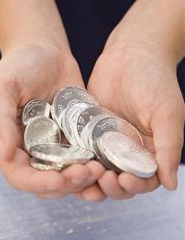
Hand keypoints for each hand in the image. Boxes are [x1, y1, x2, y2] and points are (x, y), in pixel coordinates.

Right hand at [0, 41, 104, 197]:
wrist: (46, 52)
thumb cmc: (19, 65)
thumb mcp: (2, 86)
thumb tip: (5, 154)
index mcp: (12, 144)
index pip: (22, 177)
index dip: (39, 183)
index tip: (60, 180)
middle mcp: (33, 151)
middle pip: (49, 183)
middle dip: (68, 184)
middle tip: (88, 173)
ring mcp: (56, 147)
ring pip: (70, 176)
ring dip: (85, 179)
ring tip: (100, 169)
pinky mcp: (75, 139)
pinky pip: (85, 159)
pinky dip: (95, 165)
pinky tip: (107, 162)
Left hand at [78, 44, 183, 200]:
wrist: (131, 53)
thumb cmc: (156, 80)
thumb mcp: (168, 113)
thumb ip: (169, 147)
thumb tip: (171, 184)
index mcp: (150, 151)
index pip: (143, 180)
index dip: (134, 186)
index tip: (123, 179)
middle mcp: (128, 151)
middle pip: (118, 181)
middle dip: (110, 187)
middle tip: (102, 178)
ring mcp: (107, 143)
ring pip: (98, 171)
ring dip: (90, 180)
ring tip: (82, 176)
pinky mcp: (89, 132)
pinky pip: (82, 152)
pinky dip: (76, 161)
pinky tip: (68, 163)